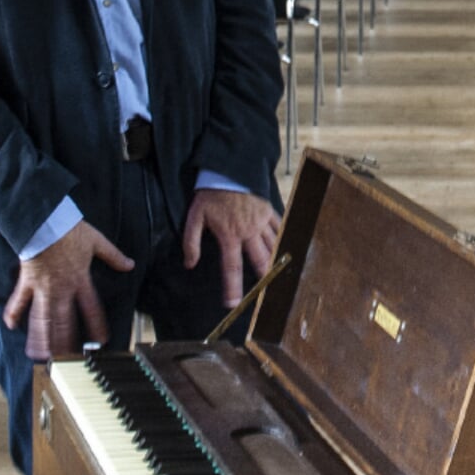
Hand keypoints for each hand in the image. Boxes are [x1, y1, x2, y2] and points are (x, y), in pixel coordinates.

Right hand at [3, 221, 135, 360]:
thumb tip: (130, 264)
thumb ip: (113, 256)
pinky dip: (13, 312)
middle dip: (66, 342)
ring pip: (42, 317)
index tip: (101, 341)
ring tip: (42, 353)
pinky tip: (10, 326)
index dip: (97, 326)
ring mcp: (42, 288)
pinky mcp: (26, 282)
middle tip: (66, 358)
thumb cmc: (70, 230)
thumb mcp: (97, 242)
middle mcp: (61, 288)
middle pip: (64, 321)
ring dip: (42, 337)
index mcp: (80, 280)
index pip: (91, 308)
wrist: (44, 221)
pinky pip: (18, 300)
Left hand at [183, 189, 282, 306]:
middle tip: (265, 294)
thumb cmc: (209, 196)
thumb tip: (189, 264)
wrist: (225, 171)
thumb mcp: (194, 218)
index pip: (231, 267)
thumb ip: (190, 242)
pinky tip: (285, 249)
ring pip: (272, 246)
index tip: (233, 303)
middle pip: (259, 260)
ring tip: (277, 277)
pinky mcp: (268, 211)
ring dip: (274, 262)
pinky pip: (278, 227)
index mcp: (229, 235)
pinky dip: (282, 239)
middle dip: (263, 279)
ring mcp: (261, 221)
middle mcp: (248, 232)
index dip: (232, 287)